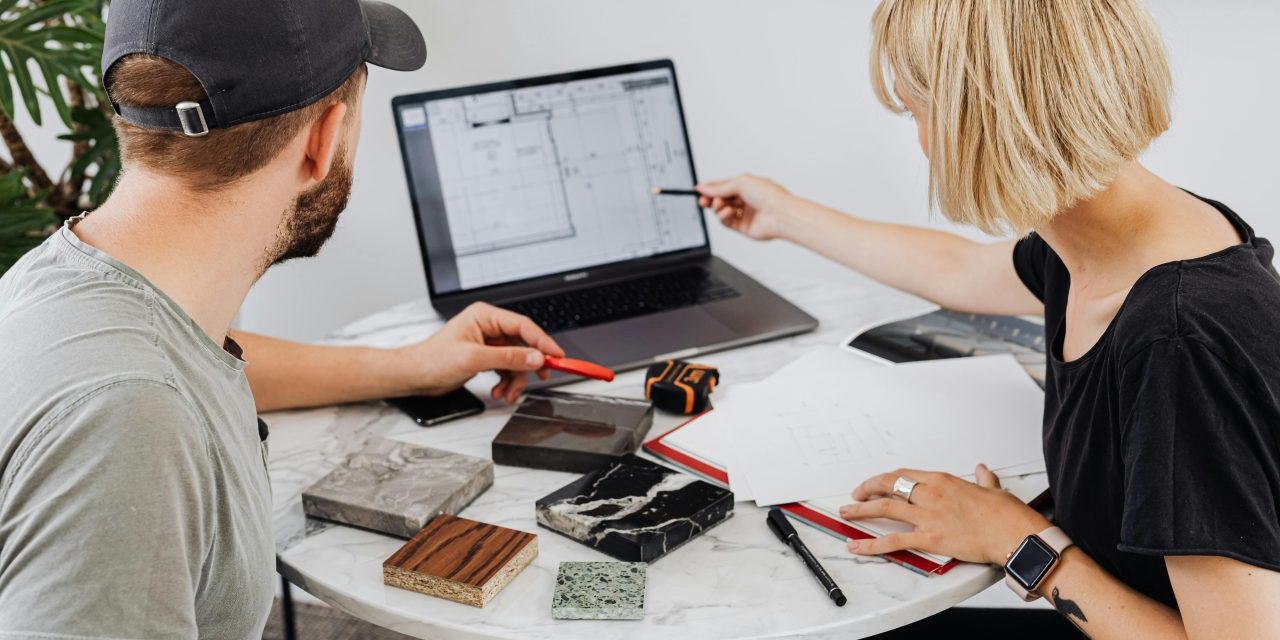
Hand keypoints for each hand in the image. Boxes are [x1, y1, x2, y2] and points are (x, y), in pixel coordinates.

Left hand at [394, 302, 564, 403]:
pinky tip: (499, 390)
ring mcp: (488, 343)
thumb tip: (535, 357)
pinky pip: (507, 369)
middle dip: (528, 366)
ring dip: (515, 379)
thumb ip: (508, 358)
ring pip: (517, 361)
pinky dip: (506, 382)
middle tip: (540, 377)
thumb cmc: (433, 360)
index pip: (523, 326)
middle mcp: (489, 327)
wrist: (415, 376)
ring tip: (506, 393)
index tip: (557, 355)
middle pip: (523, 345)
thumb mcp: (474, 359)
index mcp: (485, 316)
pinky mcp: (486, 357)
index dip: (542, 341)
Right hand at [696, 174, 794, 240]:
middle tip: (703, 200)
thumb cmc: (769, 195)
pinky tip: (727, 212)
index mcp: (747, 186)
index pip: (724, 186)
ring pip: (722, 211)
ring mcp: (745, 214)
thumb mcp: (740, 183)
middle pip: (722, 199)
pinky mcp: (743, 227)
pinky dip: (723, 216)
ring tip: (719, 205)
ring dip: (718, 207)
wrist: (780, 214)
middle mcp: (746, 200)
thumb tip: (703, 187)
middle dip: (711, 199)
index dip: (711, 188)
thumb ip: (719, 187)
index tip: (699, 189)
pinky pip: (727, 222)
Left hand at [838, 464, 1050, 565]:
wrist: (1014, 533)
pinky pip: (893, 541)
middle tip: (856, 495)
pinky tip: (857, 546)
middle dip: (867, 488)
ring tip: (847, 513)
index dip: (886, 479)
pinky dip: (871, 544)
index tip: (878, 484)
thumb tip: (983, 471)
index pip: (904, 475)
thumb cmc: (1006, 514)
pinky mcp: (929, 538)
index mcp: (942, 480)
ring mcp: (928, 516)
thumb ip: (983, 480)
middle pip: (888, 485)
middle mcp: (931, 494)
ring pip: (885, 508)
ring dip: (861, 510)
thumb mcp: (992, 490)